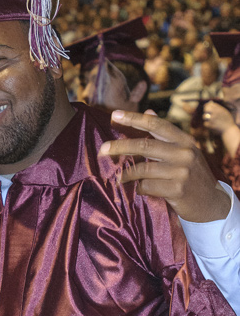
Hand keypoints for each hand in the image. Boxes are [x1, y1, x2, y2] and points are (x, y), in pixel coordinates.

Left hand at [98, 110, 229, 222]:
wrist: (212, 204)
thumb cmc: (192, 175)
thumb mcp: (184, 151)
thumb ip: (166, 134)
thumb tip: (148, 112)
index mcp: (184, 141)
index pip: (156, 124)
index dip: (134, 118)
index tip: (114, 115)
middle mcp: (184, 153)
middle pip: (144, 145)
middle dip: (120, 146)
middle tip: (103, 149)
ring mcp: (181, 172)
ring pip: (143, 168)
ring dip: (127, 173)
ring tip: (119, 177)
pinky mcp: (177, 190)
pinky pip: (147, 186)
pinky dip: (138, 188)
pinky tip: (137, 189)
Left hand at [202, 100, 234, 133]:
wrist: (229, 129)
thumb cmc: (226, 120)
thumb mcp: (224, 111)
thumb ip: (217, 107)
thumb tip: (210, 102)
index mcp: (219, 109)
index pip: (209, 105)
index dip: (207, 106)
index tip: (207, 108)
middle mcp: (215, 113)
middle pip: (206, 109)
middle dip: (206, 111)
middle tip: (208, 113)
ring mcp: (212, 119)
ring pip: (204, 116)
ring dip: (206, 118)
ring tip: (211, 120)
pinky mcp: (209, 125)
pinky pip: (205, 123)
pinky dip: (207, 124)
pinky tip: (212, 125)